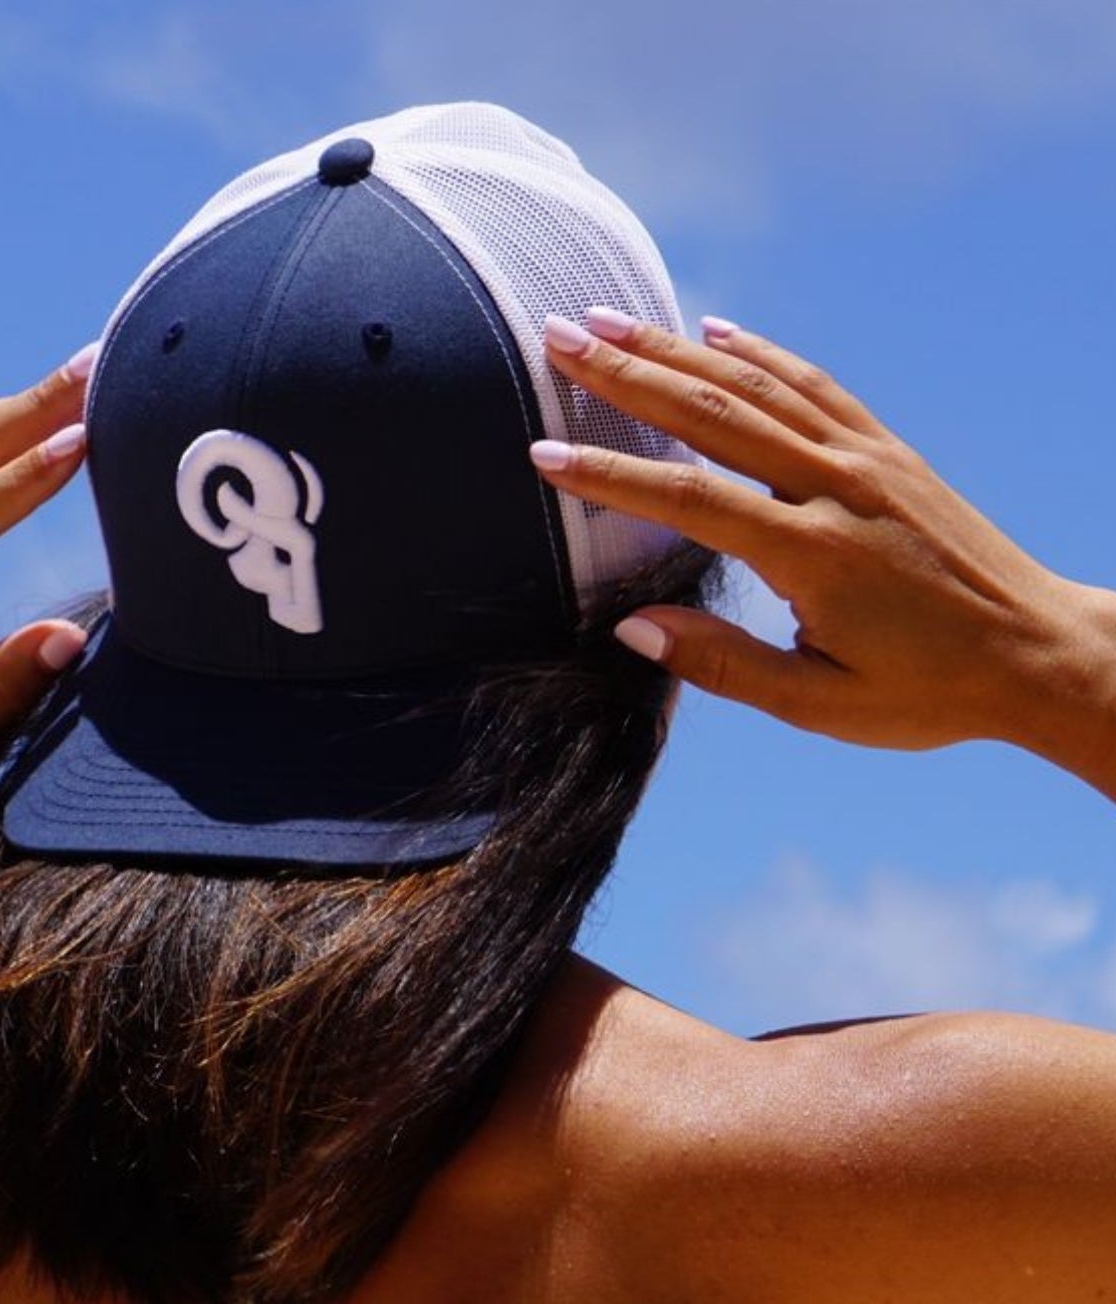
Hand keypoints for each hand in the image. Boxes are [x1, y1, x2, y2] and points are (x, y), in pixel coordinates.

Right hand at [528, 311, 1097, 752]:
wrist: (1038, 652)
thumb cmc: (926, 692)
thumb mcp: (816, 703)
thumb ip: (721, 664)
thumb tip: (633, 626)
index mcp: (812, 554)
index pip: (689, 499)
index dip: (609, 475)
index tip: (544, 455)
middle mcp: (838, 488)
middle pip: (714, 413)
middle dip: (628, 373)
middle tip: (560, 338)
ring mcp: (867, 459)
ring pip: (758, 385)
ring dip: (677, 348)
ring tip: (611, 321)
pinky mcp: (890, 451)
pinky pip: (813, 385)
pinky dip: (759, 352)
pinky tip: (714, 330)